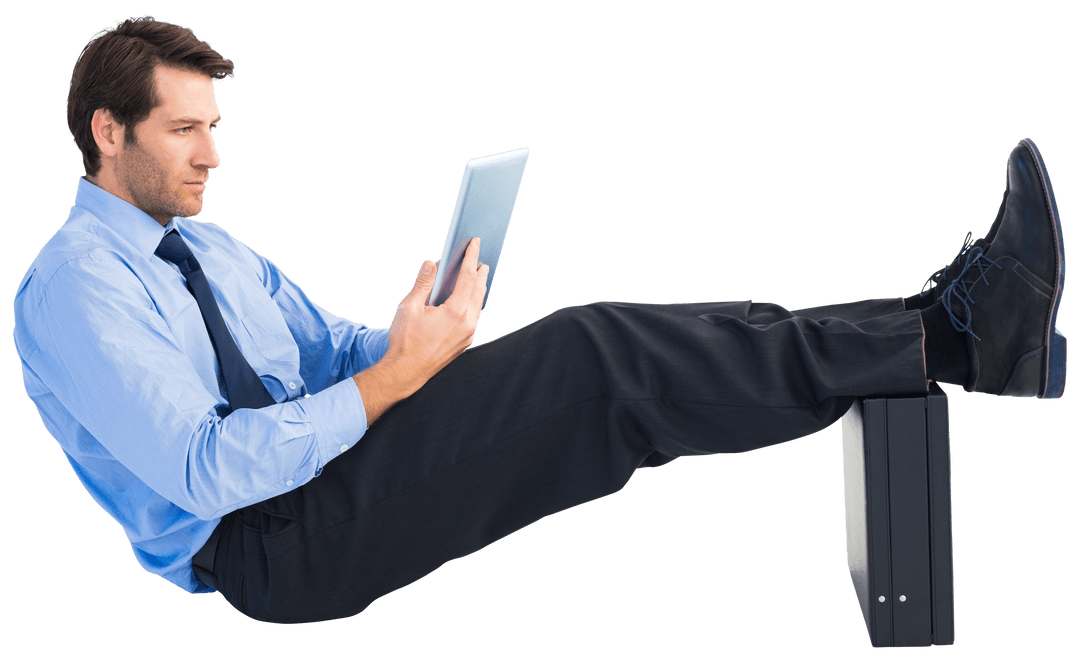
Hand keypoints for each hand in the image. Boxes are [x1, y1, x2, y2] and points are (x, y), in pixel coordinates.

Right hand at [353, 238, 488, 423]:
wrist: (405, 372)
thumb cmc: (405, 341)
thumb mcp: (409, 306)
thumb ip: (423, 283)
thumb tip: (431, 264)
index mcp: (456, 311)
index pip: (468, 276)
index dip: (471, 257)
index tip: (474, 242)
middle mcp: (468, 323)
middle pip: (479, 290)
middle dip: (480, 271)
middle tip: (479, 256)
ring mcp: (468, 335)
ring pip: (478, 305)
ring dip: (478, 287)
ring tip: (477, 274)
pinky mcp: (464, 342)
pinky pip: (474, 317)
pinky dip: (472, 302)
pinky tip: (467, 298)